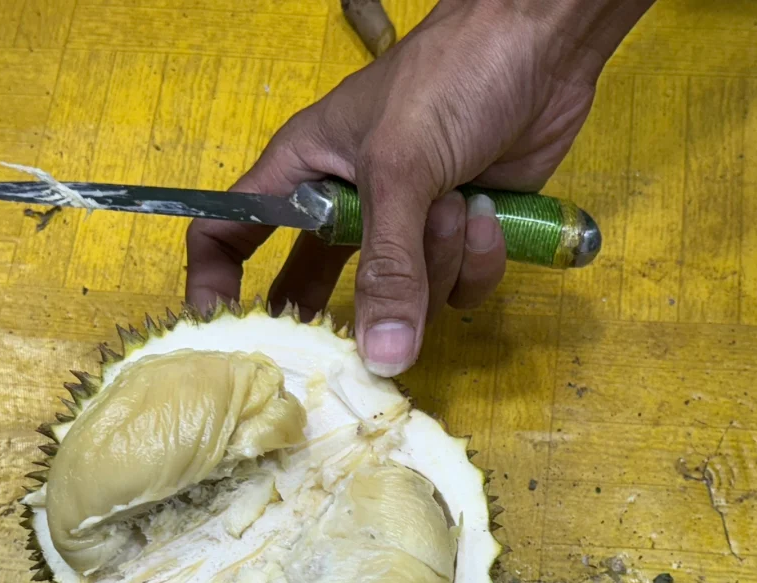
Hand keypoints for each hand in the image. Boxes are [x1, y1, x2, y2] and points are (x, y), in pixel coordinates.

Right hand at [184, 0, 651, 375]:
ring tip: (455, 206)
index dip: (216, 285)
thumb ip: (387, 266)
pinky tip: (490, 215)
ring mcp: (405, 227)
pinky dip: (478, 260)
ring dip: (437, 263)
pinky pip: (456, 289)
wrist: (540, 47)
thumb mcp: (401, 169)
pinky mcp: (459, 241)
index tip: (224, 338)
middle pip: (315, 286)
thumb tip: (380, 360)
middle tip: (345, 348)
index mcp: (303, 174)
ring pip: (402, 296)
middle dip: (340, 313)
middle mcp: (346, 206)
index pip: (228, 231)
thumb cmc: (448, 78)